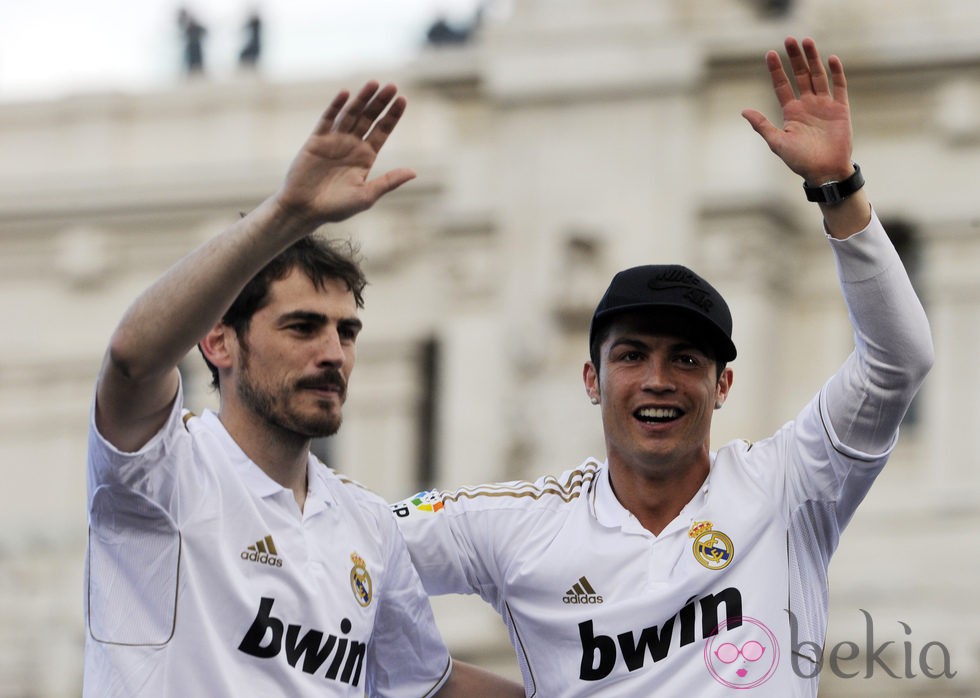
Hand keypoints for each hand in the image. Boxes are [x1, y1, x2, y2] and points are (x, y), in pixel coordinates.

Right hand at [275, 81, 416, 225]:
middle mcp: (352, 145)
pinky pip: (327, 119)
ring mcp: (334, 140)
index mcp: (366, 157)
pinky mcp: (316, 140)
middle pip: (369, 118)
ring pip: (351, 114)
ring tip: (374, 83)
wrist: (304, 210)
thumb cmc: (336, 207)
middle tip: (392, 86)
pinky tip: (346, 94)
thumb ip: (389, 181)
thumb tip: (414, 172)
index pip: (382, 130)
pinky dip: (336, 106)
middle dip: (380, 102)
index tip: (403, 99)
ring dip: (362, 99)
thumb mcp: (366, 196)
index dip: (392, 115)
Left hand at [741, 37, 853, 183]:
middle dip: (795, 58)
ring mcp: (824, 105)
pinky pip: (838, 87)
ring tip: (807, 41)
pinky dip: (836, 73)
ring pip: (818, 76)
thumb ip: (762, 125)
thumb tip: (743, 111)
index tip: (769, 53)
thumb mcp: (777, 142)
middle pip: (800, 75)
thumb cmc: (799, 161)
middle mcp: (807, 105)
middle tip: (789, 39)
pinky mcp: (840, 109)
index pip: (782, 85)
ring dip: (813, 59)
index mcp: (791, 112)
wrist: (824, 172)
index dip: (776, 70)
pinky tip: (831, 59)